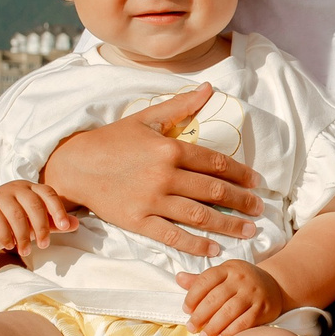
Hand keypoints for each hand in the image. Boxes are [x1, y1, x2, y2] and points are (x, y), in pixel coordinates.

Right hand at [0, 180, 76, 254]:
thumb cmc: (15, 222)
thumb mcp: (37, 222)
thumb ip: (54, 223)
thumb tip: (75, 224)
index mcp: (31, 189)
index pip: (48, 193)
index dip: (58, 209)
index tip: (64, 227)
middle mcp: (16, 188)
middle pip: (34, 204)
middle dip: (42, 227)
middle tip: (44, 245)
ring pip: (16, 215)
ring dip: (23, 236)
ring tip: (26, 251)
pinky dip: (6, 236)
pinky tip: (10, 246)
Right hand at [37, 83, 263, 256]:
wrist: (74, 165)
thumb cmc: (111, 140)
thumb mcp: (146, 118)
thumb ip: (180, 106)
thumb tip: (209, 88)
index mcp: (170, 148)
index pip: (216, 162)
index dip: (240, 173)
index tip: (256, 182)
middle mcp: (165, 175)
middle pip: (214, 190)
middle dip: (242, 201)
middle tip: (260, 210)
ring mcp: (152, 200)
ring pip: (200, 215)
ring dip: (229, 224)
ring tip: (249, 230)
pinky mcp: (138, 220)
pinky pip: (173, 235)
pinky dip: (196, 243)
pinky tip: (215, 247)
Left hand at [176, 260, 289, 335]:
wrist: (274, 284)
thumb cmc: (241, 282)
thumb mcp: (223, 275)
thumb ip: (201, 280)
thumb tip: (179, 278)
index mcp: (228, 268)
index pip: (206, 280)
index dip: (193, 296)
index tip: (186, 309)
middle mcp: (241, 279)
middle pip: (216, 298)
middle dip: (200, 315)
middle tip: (191, 328)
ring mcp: (253, 293)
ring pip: (229, 311)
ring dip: (214, 326)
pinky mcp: (263, 308)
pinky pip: (245, 322)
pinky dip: (231, 332)